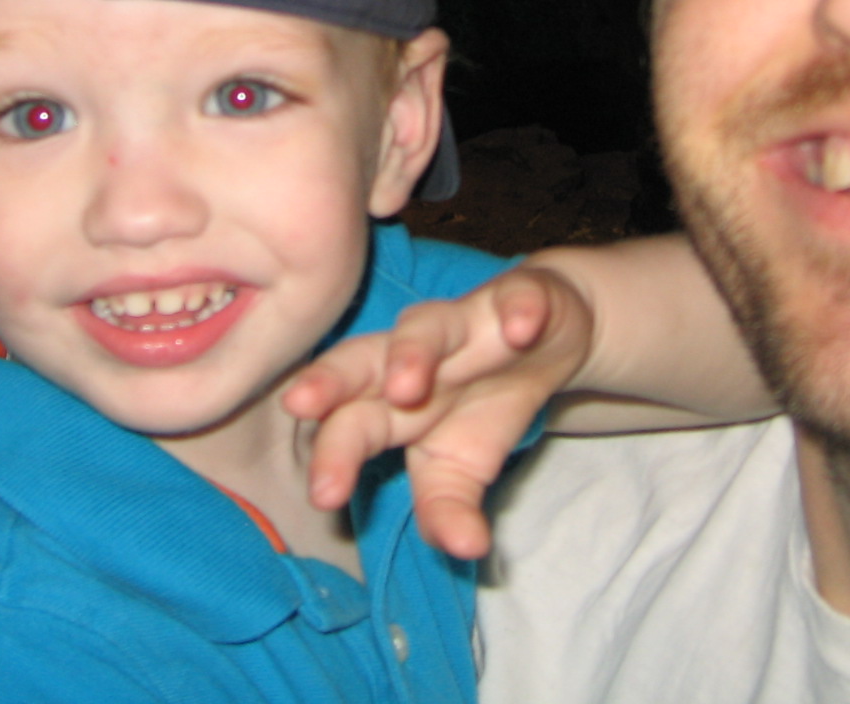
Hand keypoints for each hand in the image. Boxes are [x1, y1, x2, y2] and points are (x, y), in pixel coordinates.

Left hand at [283, 264, 591, 559]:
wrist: (548, 335)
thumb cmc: (483, 401)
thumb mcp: (465, 466)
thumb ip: (450, 509)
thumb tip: (466, 551)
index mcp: (389, 401)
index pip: (348, 422)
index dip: (332, 453)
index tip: (323, 495)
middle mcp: (413, 356)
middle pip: (361, 361)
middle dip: (331, 381)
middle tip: (302, 404)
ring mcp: (464, 321)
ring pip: (427, 326)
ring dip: (412, 352)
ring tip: (406, 385)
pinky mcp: (518, 297)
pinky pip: (516, 299)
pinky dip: (518, 311)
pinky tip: (520, 328)